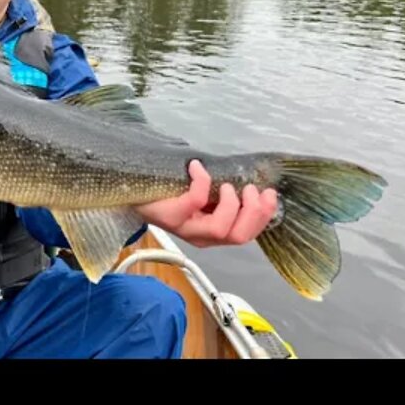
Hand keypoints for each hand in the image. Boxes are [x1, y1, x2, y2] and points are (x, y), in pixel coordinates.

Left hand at [133, 160, 277, 247]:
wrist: (135, 194)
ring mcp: (186, 229)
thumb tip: (252, 179)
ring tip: (226, 186)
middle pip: (237, 236)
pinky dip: (201, 181)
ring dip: (231, 204)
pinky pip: (194, 202)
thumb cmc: (172, 193)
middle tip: (250, 190)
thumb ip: (224, 194)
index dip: (263, 217)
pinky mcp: (171, 217)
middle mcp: (202, 236)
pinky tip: (197, 167)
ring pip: (219, 228)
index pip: (246, 235)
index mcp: (214, 232)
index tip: (269, 194)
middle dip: (252, 212)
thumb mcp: (203, 196)